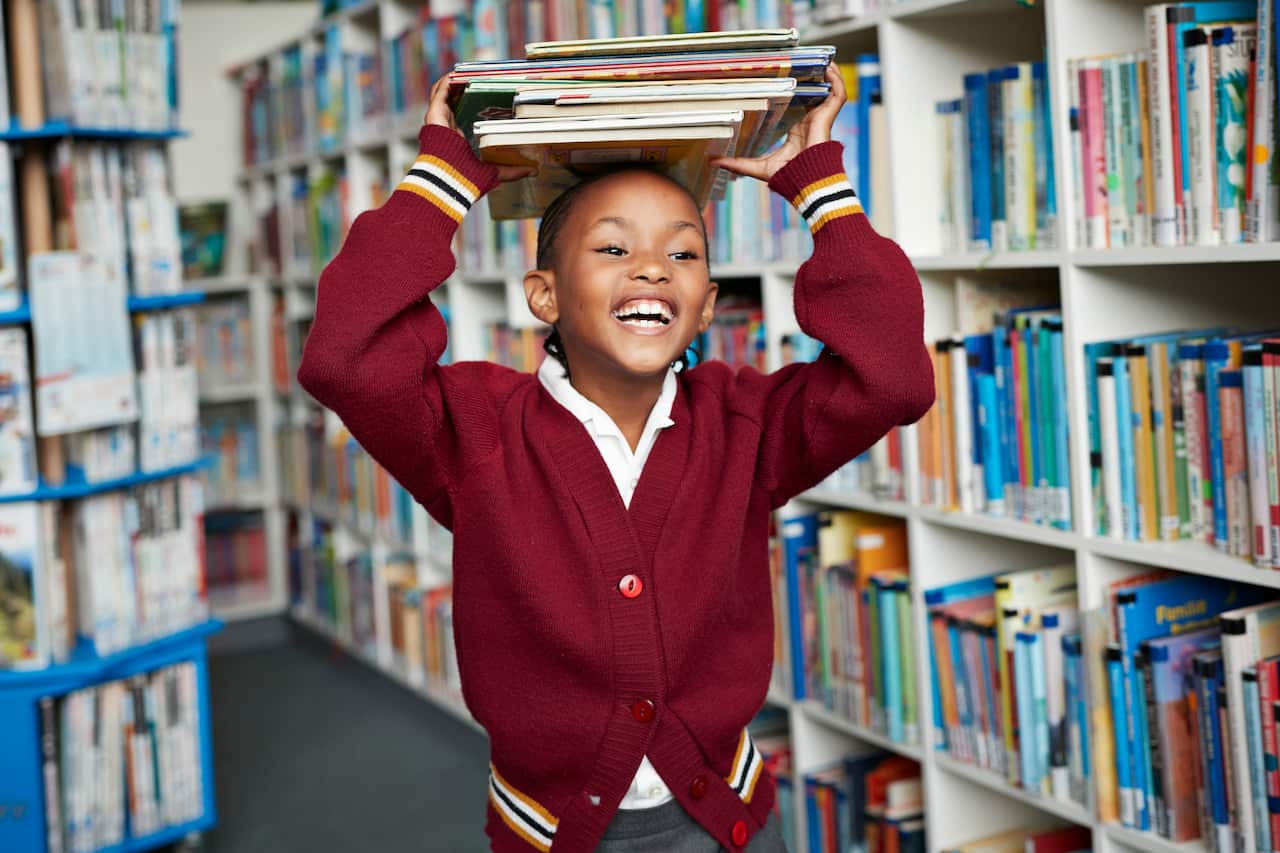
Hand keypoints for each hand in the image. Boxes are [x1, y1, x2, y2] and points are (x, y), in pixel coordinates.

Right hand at [425, 74, 533, 183]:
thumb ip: (514, 171)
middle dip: (466, 87)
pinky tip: (461, 73)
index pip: (464, 114)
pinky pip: (440, 91)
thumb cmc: (468, 181)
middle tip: (481, 78)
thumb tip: (534, 171)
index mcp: (457, 139)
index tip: (489, 93)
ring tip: (471, 71)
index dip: (474, 102)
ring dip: (456, 80)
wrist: (450, 183)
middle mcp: (446, 127)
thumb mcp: (496, 173)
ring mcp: (439, 120)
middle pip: (454, 100)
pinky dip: (450, 80)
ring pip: (444, 93)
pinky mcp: (434, 114)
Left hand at [711, 64, 846, 181]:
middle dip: (811, 77)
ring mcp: (820, 118)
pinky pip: (838, 94)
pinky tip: (829, 67)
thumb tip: (713, 161)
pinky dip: (836, 80)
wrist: (806, 181)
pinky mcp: (828, 117)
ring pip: (828, 91)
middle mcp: (809, 121)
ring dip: (826, 75)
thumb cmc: (787, 176)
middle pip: (813, 93)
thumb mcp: (757, 166)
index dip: (793, 90)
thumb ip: (737, 163)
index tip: (783, 76)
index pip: (796, 105)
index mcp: (796, 129)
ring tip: (820, 59)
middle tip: (801, 61)